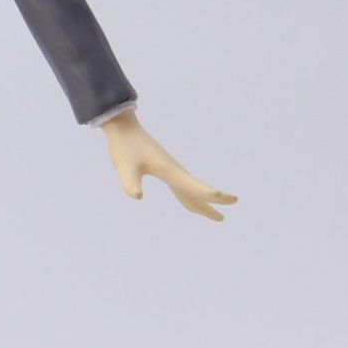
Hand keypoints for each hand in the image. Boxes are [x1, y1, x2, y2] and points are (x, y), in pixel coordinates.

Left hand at [100, 110, 237, 221]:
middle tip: (223, 219)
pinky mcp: (164, 168)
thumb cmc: (125, 147)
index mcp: (170, 170)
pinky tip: (189, 200)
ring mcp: (171, 169)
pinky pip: (182, 186)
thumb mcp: (124, 167)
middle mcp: (175, 171)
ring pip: (191, 191)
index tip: (221, 196)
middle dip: (211, 205)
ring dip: (203, 203)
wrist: (124, 128)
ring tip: (215, 215)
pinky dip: (190, 196)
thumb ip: (130, 182)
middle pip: (197, 192)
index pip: (192, 185)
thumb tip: (137, 196)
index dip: (206, 193)